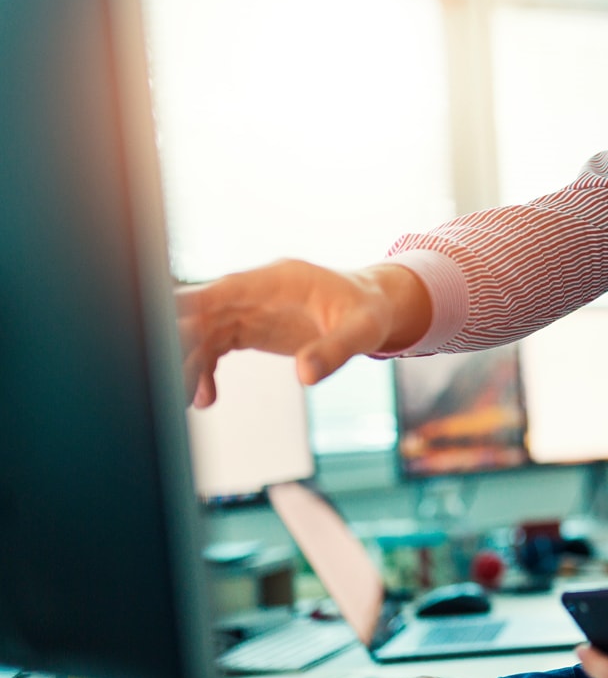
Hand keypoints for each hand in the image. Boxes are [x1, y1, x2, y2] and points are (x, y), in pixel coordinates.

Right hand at [176, 258, 429, 406]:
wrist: (372, 309)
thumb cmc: (368, 311)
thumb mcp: (363, 330)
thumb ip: (336, 350)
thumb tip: (306, 375)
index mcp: (280, 279)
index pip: (227, 288)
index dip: (194, 306)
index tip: (166, 328)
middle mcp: (257, 291)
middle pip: (205, 311)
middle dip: (180, 339)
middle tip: (166, 374)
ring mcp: (249, 309)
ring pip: (203, 331)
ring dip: (189, 362)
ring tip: (185, 398)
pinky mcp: (249, 329)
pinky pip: (215, 348)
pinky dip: (204, 370)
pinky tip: (204, 398)